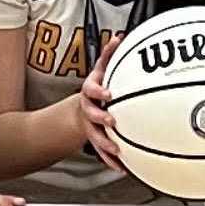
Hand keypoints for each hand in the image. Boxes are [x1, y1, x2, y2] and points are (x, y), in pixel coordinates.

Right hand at [74, 40, 124, 173]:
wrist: (82, 109)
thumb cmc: (97, 88)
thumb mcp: (101, 70)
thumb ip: (109, 55)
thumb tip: (119, 37)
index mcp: (90, 92)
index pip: (91, 90)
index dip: (99, 92)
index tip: (109, 93)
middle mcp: (88, 110)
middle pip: (92, 115)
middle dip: (101, 118)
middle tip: (112, 121)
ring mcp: (91, 127)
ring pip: (96, 137)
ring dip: (106, 144)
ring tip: (117, 150)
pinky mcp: (96, 140)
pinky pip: (103, 152)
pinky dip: (112, 160)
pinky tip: (122, 168)